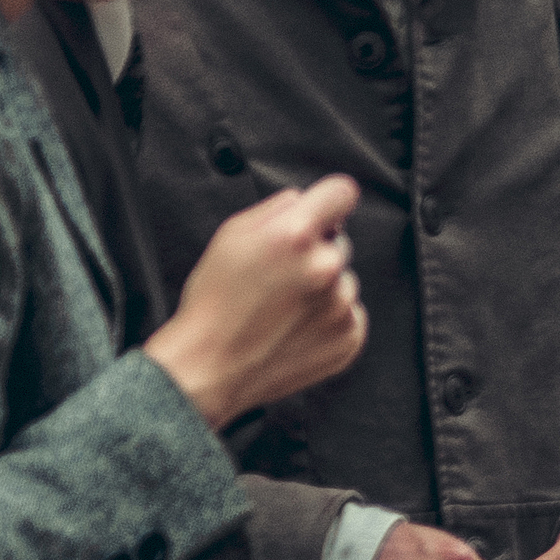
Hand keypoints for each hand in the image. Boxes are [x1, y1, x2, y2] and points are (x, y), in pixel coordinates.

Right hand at [147, 175, 364, 425]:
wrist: (209, 367)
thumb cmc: (212, 305)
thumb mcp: (227, 237)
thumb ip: (272, 208)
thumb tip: (300, 202)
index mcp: (294, 235)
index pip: (343, 192)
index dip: (329, 200)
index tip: (322, 211)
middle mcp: (325, 266)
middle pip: (339, 241)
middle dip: (314, 252)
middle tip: (277, 277)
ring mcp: (341, 304)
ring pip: (343, 279)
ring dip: (321, 288)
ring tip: (280, 307)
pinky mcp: (349, 336)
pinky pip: (349, 314)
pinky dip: (326, 319)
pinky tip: (292, 326)